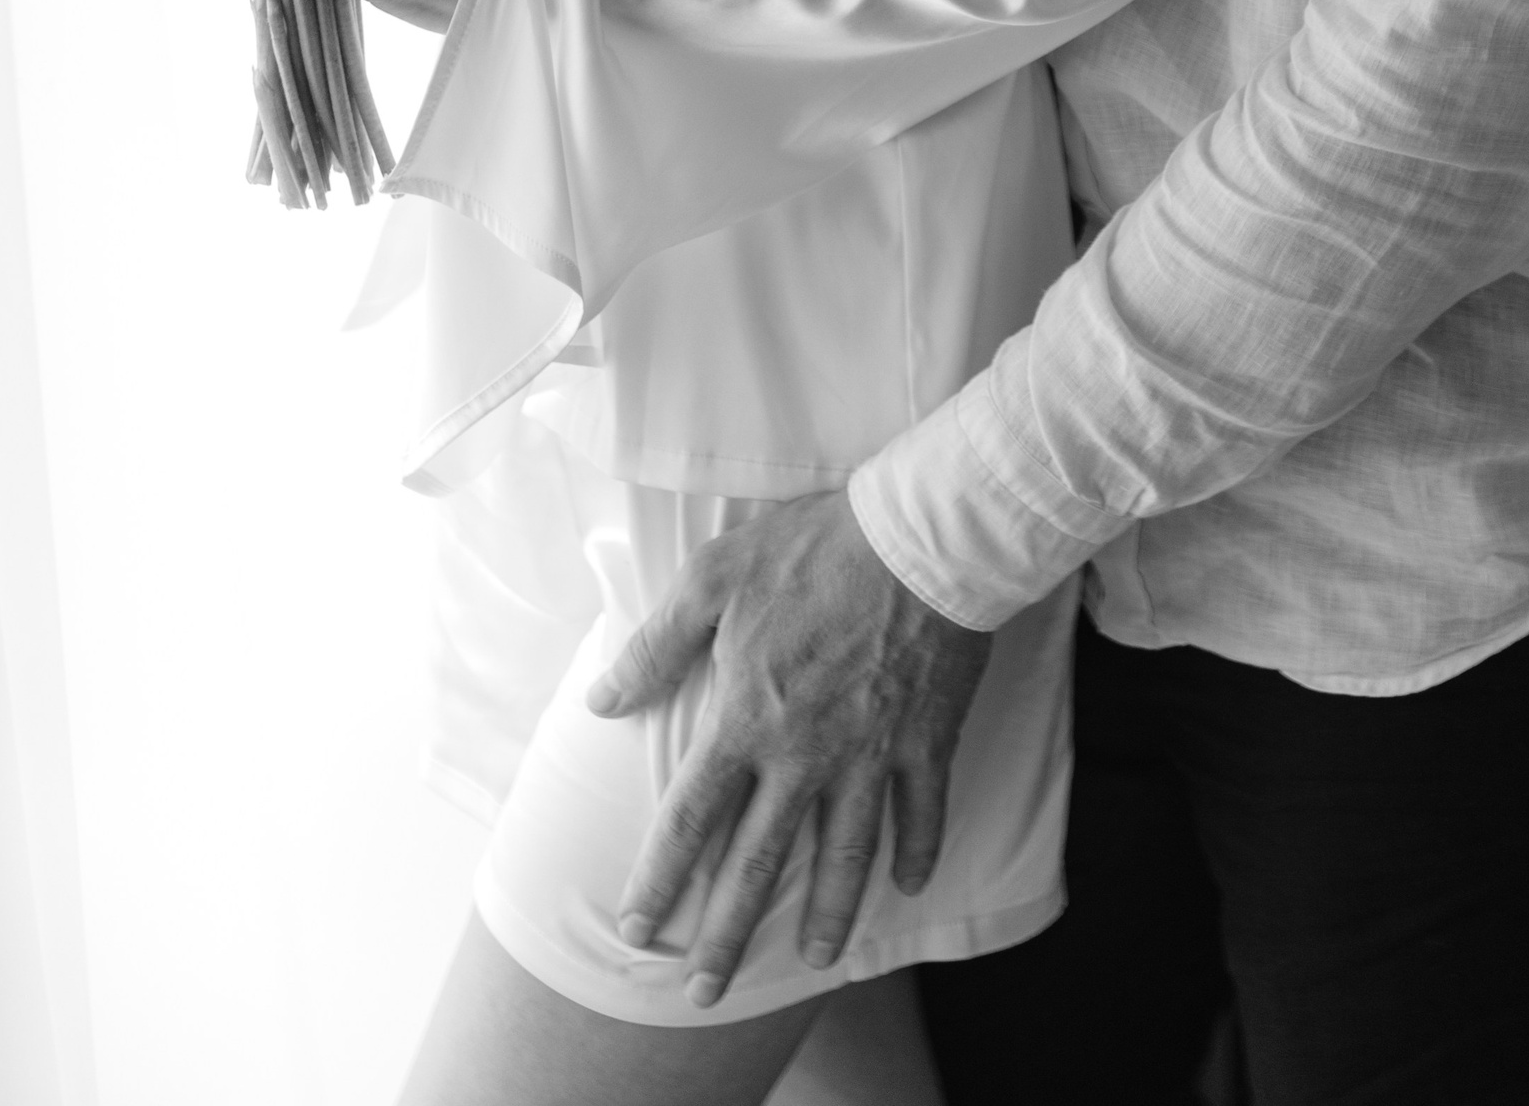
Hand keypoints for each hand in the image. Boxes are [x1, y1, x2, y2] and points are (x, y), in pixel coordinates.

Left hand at [584, 491, 990, 1007]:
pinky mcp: (926, 740)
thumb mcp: (714, 576)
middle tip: (707, 993)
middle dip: (729, 934)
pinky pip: (922, 813)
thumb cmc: (813, 547)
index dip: (660, 880)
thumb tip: (602, 700)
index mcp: (746, 715)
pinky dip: (916, 853)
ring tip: (814, 959)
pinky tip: (907, 884)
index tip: (639, 930)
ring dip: (828, 915)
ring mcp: (871, 753)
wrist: (920, 535)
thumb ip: (656, 645)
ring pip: (845, 856)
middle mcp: (805, 753)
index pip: (690, 818)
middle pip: (760, 862)